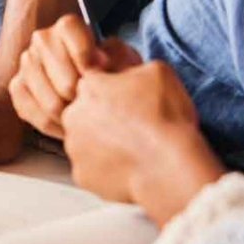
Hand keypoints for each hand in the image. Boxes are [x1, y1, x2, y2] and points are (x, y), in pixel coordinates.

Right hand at [8, 14, 142, 138]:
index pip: (68, 29)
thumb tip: (99, 64)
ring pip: (48, 100)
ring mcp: (27, 63)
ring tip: (86, 121)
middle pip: (59, 73)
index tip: (99, 73)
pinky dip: (52, 126)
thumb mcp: (124, 60)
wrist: (97, 88)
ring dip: (69, 116)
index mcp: (67, 27)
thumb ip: (117, 57)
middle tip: (95, 106)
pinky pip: (31, 111)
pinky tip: (68, 127)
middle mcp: (42, 39)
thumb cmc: (112, 73)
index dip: (84, 54)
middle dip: (81, 95)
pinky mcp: (18, 86)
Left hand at [59, 61, 223, 223]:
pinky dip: (106, 169)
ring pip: (85, 142)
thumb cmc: (165, 120)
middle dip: (102, 118)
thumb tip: (129, 74)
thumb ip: (133, 68)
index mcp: (88, 87)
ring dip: (102, 144)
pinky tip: (128, 167)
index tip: (129, 101)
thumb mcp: (158, 73)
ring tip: (132, 149)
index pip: (93, 83)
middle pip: (84, 113)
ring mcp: (75, 149)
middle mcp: (73, 117)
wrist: (170, 169)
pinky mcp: (82, 176)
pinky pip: (91, 169)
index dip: (113, 91)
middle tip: (131, 127)